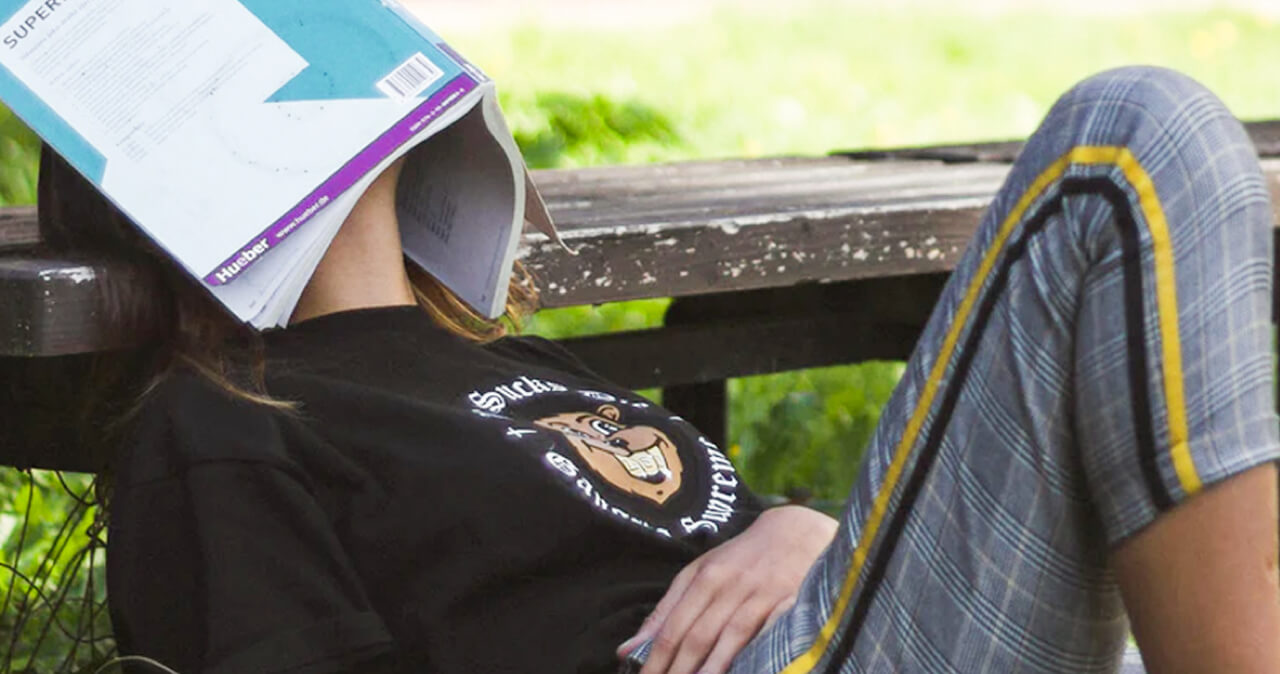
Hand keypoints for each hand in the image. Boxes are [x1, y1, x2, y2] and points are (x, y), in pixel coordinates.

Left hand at [619, 505, 837, 673]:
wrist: (796, 531)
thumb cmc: (740, 558)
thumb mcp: (699, 573)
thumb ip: (665, 611)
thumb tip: (627, 648)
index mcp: (704, 578)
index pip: (673, 628)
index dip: (656, 660)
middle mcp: (729, 586)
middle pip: (698, 637)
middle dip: (679, 671)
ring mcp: (761, 595)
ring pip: (731, 638)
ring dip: (711, 670)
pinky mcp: (791, 603)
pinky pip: (769, 634)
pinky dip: (756, 655)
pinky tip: (745, 672)